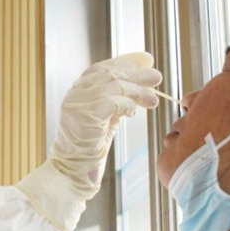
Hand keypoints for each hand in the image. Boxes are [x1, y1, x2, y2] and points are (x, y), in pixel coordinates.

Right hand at [50, 53, 161, 196]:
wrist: (72, 170)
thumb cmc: (89, 146)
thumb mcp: (105, 117)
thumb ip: (117, 100)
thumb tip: (140, 84)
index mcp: (78, 91)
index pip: (102, 68)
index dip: (125, 62)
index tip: (145, 60)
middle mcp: (76, 93)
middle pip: (110, 73)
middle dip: (137, 73)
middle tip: (157, 77)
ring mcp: (78, 103)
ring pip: (114, 86)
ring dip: (138, 91)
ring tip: (153, 99)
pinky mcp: (86, 116)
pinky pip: (112, 102)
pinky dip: (127, 104)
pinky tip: (134, 111)